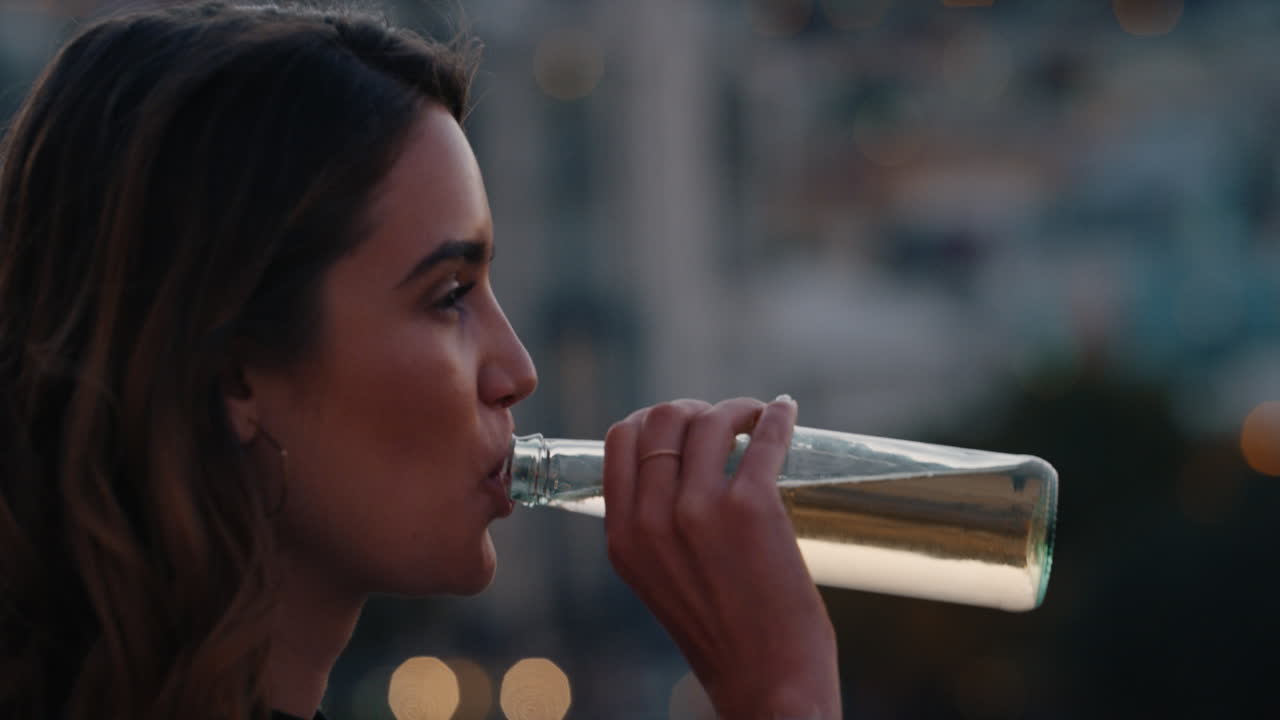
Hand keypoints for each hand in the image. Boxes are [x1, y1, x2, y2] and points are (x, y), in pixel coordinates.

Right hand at [603, 396, 840, 719]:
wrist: (766, 680)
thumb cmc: (721, 631)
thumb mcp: (657, 577)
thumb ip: (652, 525)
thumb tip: (674, 461)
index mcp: (623, 537)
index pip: (618, 440)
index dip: (651, 420)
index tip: (681, 423)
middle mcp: (652, 519)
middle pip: (660, 419)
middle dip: (693, 409)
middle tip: (722, 421)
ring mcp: (700, 510)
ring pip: (708, 420)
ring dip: (736, 408)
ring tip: (755, 418)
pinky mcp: (752, 508)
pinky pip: (762, 438)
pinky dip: (777, 416)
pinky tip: (785, 412)